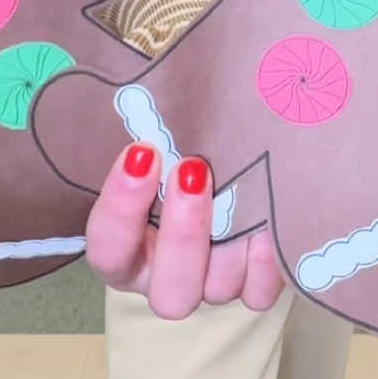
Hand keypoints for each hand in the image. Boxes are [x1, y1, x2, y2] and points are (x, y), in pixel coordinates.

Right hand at [85, 143, 284, 318]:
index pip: (108, 247)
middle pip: (169, 293)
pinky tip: (269, 218)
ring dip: (231, 241)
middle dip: (183, 233)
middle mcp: (164, 276)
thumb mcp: (155, 141)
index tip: (142, 150)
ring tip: (245, 186)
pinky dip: (267, 262)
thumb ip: (144, 133)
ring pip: (217, 289)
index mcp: (125, 248)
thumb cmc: (180, 149)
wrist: (228, 159)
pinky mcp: (251, 286)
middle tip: (194, 170)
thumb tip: (141, 86)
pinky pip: (259, 291)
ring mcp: (210, 286)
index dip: (121, 206)